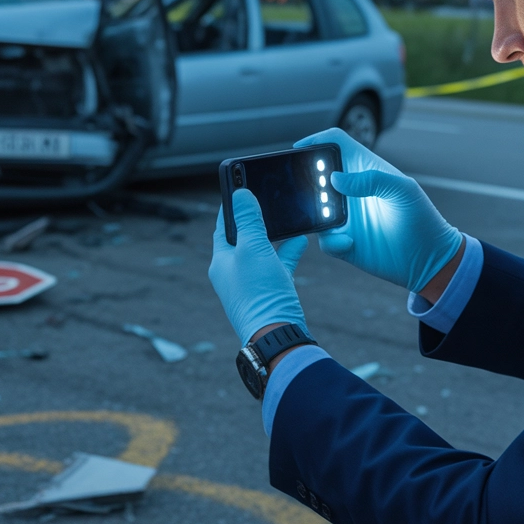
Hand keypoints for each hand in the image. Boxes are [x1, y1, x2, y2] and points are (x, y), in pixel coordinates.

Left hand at [208, 188, 309, 345]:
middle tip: (269, 199)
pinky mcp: (271, 292)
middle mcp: (233, 272)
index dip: (232, 206)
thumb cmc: (260, 293)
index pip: (223, 225)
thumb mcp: (252, 248)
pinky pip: (279, 265)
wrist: (277, 336)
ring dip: (276, 234)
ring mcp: (252, 283)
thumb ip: (248, 220)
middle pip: (244, 237)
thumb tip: (240, 193)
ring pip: (263, 250)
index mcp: (221, 261)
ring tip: (288, 217)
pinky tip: (302, 240)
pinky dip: (289, 252)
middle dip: (258, 218)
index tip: (242, 187)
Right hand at [295, 128, 461, 293]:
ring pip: (313, 209)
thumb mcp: (404, 191)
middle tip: (303, 189)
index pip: (335, 145)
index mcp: (365, 170)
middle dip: (305, 179)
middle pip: (316, 175)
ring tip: (330, 220)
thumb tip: (335, 178)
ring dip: (313, 213)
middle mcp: (350, 191)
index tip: (300, 149)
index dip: (317, 141)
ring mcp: (344, 217)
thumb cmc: (423, 219)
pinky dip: (331, 240)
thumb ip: (373, 179)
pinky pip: (324, 240)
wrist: (430, 261)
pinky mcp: (343, 242)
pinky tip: (350, 242)